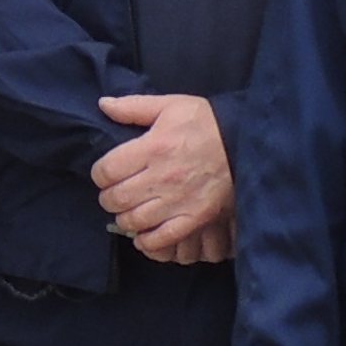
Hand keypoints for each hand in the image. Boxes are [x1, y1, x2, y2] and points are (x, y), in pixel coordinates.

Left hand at [93, 92, 232, 260]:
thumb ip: (134, 107)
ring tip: (128, 210)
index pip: (107, 170)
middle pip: (117, 198)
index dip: (99, 174)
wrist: (246, 142)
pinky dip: (147, 240)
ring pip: (135, 220)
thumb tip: (103, 104)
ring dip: (124, 217)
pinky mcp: (195, 218)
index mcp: (153, 148)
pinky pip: (162, 238)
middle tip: (114, 193)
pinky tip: (143, 233)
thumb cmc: (205, 123)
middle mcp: (162, 177)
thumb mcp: (170, 106)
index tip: (105, 173)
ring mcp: (179, 201)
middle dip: (108, 197)